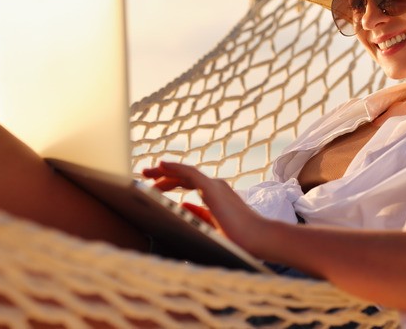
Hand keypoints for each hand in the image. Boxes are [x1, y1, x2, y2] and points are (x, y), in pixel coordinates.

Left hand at [142, 161, 267, 252]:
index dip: (171, 182)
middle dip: (164, 175)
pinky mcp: (213, 189)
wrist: (259, 240)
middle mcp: (215, 187)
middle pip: (184, 176)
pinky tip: (161, 165)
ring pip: (184, 172)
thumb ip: (200, 216)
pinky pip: (189, 173)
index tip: (155, 185)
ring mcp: (215, 186)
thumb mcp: (214, 227)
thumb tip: (183, 207)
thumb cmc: (241, 239)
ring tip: (147, 172)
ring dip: (164, 171)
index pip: (189, 183)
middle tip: (146, 175)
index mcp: (215, 196)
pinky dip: (174, 168)